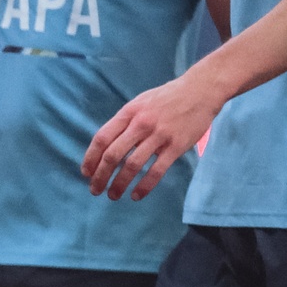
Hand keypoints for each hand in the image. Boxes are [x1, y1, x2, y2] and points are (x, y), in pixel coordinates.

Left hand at [84, 70, 226, 199]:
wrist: (201, 90)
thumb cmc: (167, 98)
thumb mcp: (140, 103)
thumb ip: (124, 122)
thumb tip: (106, 145)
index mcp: (129, 113)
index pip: (102, 138)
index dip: (90, 158)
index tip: (86, 173)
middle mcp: (141, 124)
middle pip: (113, 155)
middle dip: (100, 176)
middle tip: (95, 190)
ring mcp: (159, 135)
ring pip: (132, 165)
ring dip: (119, 184)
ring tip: (113, 195)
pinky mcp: (177, 145)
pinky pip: (157, 170)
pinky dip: (144, 186)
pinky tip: (136, 195)